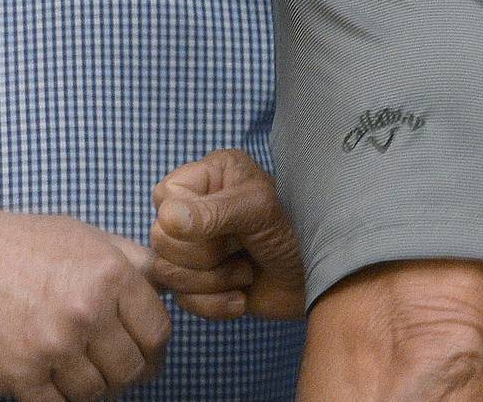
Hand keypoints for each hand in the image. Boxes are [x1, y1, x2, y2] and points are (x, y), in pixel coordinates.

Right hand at [0, 206, 170, 399]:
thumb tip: (175, 284)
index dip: (155, 346)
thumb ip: (134, 262)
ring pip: (99, 393)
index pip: (158, 333)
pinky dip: (60, 397)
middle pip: (133, 370)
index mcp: (109, 276)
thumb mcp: (87, 237)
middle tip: (111, 361)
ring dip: (93, 384)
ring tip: (76, 361)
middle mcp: (86, 312)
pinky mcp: (22, 377)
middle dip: (127, 370)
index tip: (146, 350)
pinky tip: (52, 373)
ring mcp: (54, 348)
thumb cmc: (25, 245)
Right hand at [150, 148, 305, 321]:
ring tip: (246, 271)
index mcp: (207, 177)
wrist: (321, 279)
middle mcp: (195, 210)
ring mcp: (194, 249)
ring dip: (213, 280)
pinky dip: (215, 305)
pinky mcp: (199, 285)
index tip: (227, 223)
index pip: (164, 197)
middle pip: (161, 239)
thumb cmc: (296, 231)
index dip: (188, 219)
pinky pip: (182, 301)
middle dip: (207, 254)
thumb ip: (213, 212)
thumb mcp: (259, 211)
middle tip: (242, 248)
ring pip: (167, 272)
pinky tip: (242, 295)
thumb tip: (166, 219)